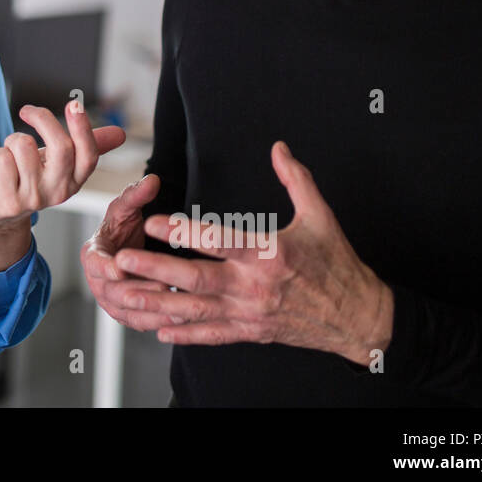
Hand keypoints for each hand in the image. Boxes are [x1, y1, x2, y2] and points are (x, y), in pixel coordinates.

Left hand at [0, 100, 126, 228]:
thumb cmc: (29, 179)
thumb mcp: (59, 163)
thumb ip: (88, 145)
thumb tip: (120, 134)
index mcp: (75, 179)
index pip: (89, 155)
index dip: (83, 128)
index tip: (75, 104)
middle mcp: (59, 191)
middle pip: (61, 147)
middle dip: (42, 119)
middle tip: (27, 110)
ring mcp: (34, 198)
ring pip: (23, 145)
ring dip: (11, 140)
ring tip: (12, 154)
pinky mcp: (9, 202)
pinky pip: (2, 158)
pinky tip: (1, 168)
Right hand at [80, 173, 177, 330]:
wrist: (126, 247)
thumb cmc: (123, 226)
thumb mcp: (127, 208)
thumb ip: (136, 195)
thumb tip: (151, 180)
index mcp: (92, 253)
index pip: (94, 262)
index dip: (105, 267)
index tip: (120, 268)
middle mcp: (97, 281)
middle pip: (113, 292)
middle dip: (138, 291)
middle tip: (163, 286)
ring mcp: (110, 300)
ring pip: (128, 312)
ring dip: (152, 312)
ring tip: (178, 308)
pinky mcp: (126, 314)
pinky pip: (140, 322)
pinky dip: (158, 323)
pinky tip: (181, 319)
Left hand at [111, 141, 393, 364]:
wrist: (358, 317)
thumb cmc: (338, 264)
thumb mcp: (321, 216)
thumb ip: (296, 179)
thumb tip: (279, 147)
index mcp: (270, 253)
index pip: (219, 241)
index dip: (183, 232)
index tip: (153, 220)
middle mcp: (255, 286)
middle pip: (196, 279)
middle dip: (156, 270)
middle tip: (122, 260)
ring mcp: (250, 313)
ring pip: (196, 309)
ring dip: (158, 302)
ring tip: (125, 294)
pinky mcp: (251, 332)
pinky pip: (212, 335)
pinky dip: (185, 333)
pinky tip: (159, 328)